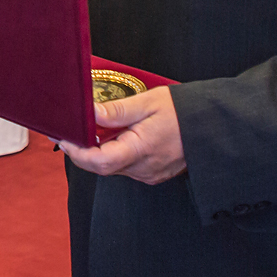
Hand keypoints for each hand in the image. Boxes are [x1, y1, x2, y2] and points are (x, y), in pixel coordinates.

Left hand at [59, 86, 184, 184]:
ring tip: (89, 130)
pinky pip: (125, 166)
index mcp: (141, 151)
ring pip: (112, 167)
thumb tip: (89, 113)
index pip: (99, 162)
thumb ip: (116, 111)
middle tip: (68, 131)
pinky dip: (112, 153)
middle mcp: (144, 168)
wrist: (213, 126)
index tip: (63, 137)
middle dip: (81, 151)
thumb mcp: (148, 103)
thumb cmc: (184, 112)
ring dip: (97, 152)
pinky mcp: (153, 173)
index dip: (76, 152)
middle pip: (101, 167)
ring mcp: (149, 174)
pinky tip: (111, 137)